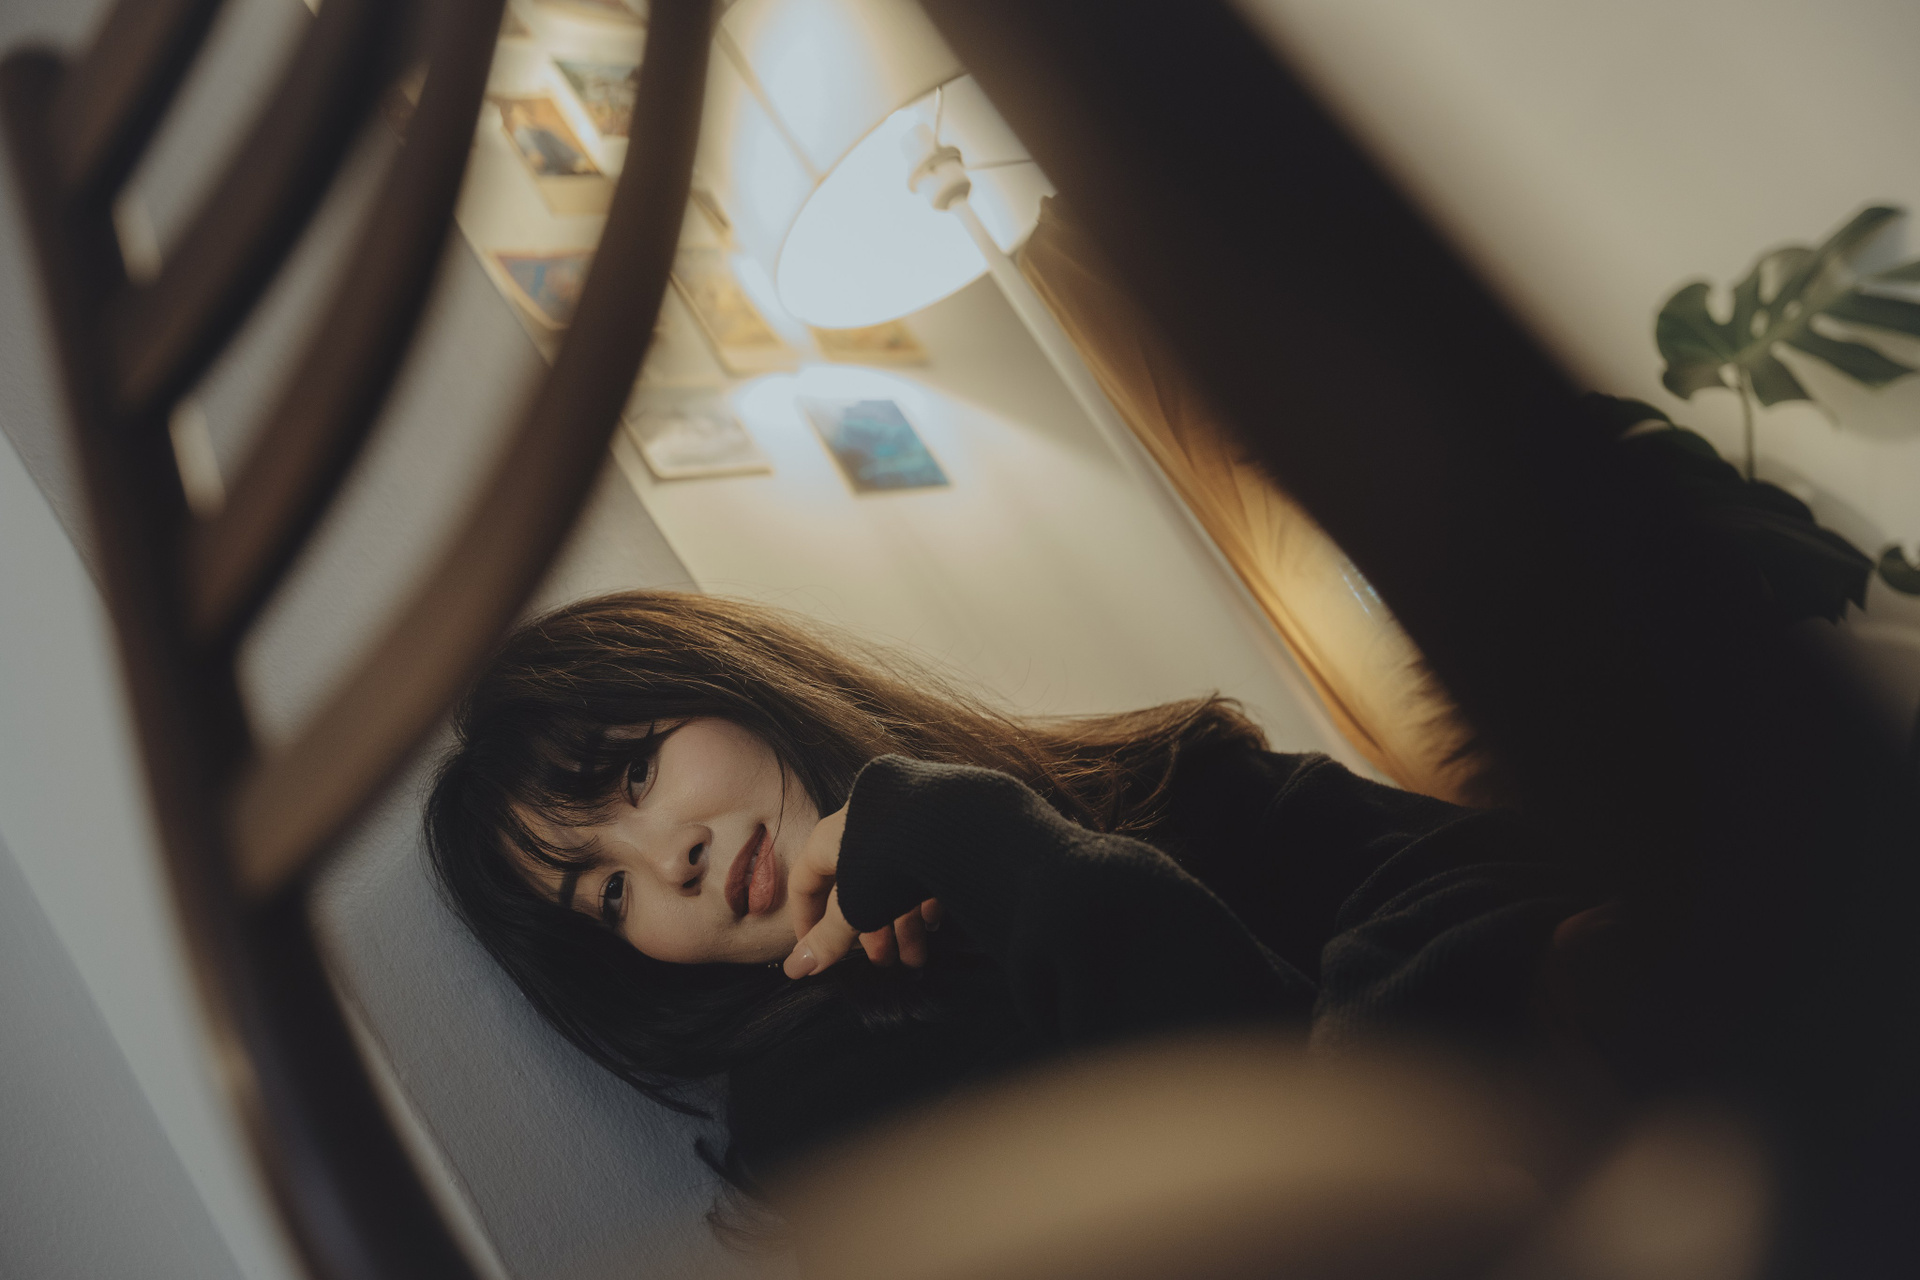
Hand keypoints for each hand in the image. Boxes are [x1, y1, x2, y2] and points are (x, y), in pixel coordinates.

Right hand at [784, 803, 940, 978]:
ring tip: (915, 959)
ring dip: (902, 928)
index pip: (804, 886)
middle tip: (882, 963)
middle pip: (853, 891)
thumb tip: (795, 969)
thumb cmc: (886, 858)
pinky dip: (923, 901)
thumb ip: (827, 938)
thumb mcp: (852, 906)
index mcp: (827, 843)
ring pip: (890, 887)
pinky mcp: (929, 834)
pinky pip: (921, 872)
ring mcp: (895, 831)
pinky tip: (933, 923)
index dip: (806, 923)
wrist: (949, 819)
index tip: (816, 956)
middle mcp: (858, 833)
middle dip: (868, 935)